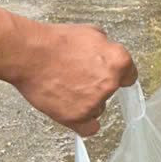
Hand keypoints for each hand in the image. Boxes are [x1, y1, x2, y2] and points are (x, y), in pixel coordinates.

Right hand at [5, 21, 137, 136]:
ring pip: (98, 108)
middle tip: (79, 78)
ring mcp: (95, 102)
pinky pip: (89, 129)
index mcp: (119, 61)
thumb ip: (106, 48)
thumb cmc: (56, 42)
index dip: (118, 75)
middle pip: (111, 91)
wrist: (31, 55)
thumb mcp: (92, 33)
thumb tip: (106, 54)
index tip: (112, 77)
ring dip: (88, 102)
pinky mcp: (77, 117)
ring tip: (67, 90)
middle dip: (98, 85)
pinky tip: (76, 114)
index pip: (129, 75)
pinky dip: (84, 123)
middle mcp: (111, 83)